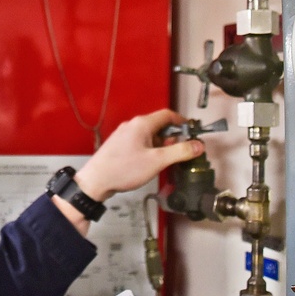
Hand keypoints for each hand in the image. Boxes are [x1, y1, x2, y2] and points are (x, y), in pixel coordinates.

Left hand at [74, 109, 204, 202]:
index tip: (192, 131)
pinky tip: (149, 164)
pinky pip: (140, 142)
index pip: (168, 115)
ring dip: (161, 145)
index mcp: (142, 124)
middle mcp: (132, 125)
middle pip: (159, 125)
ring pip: (149, 135)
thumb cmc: (123, 169)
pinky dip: (150, 150)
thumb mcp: (157, 161)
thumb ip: (180, 152)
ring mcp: (124, 135)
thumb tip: (198, 145)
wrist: (96, 181)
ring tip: (164, 161)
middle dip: (172, 137)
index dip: (182, 122)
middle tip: (179, 151)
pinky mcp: (120, 145)